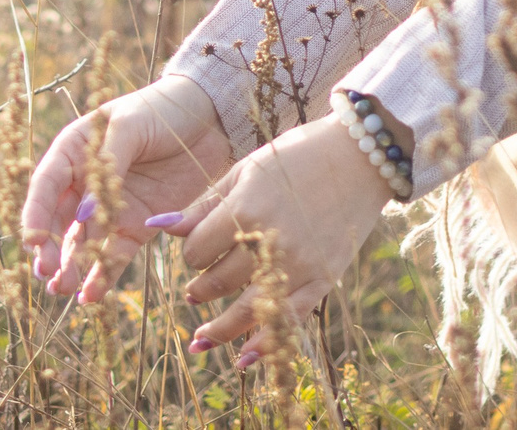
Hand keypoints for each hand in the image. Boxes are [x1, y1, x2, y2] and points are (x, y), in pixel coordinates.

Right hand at [21, 72, 232, 301]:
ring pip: (83, 244)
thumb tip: (82, 215)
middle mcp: (86, 184)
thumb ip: (106, 166)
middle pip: (59, 221)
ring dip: (71, 268)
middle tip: (47, 273)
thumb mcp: (129, 127)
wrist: (209, 120)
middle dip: (51, 248)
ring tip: (62, 290)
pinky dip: (102, 276)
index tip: (32, 241)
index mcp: (74, 151)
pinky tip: (90, 297)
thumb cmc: (162, 110)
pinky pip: (114, 255)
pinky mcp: (137, 227)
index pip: (46, 186)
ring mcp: (110, 209)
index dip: (36, 214)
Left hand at [159, 115, 391, 367]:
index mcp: (244, 210)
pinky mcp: (322, 278)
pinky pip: (291, 319)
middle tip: (195, 293)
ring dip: (220, 330)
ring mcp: (298, 264)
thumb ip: (203, 205)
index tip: (199, 249)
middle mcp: (268, 242)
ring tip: (202, 338)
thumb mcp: (244, 171)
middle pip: (218, 283)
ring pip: (248, 310)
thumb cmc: (295, 157)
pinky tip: (243, 359)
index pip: (198, 251)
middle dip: (201, 290)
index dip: (193, 254)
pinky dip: (265, 343)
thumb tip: (157, 225)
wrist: (359, 157)